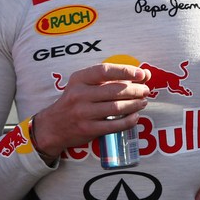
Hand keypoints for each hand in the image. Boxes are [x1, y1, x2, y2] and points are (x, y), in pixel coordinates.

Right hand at [31, 63, 150, 155]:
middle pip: (115, 90)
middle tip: (145, 91)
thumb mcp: (86, 85)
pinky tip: (135, 116)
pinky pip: (115, 125)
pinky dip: (129, 121)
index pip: (105, 71)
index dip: (126, 71)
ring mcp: (83, 113)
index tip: (141, 74)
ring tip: (143, 102)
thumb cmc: (76, 101)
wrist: (53, 126)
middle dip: (136, 90)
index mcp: (79, 79)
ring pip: (117, 107)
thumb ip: (113, 78)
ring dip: (135, 104)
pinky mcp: (88, 129)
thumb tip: (145, 74)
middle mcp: (79, 95)